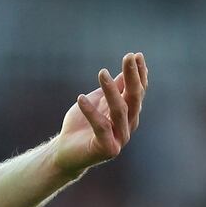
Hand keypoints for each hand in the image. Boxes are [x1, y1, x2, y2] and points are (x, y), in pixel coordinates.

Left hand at [52, 52, 148, 175]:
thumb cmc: (81, 125)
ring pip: (119, 111)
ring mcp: (119, 138)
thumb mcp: (98, 102)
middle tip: (128, 57)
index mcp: (128, 114)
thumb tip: (125, 71)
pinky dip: (91, 112)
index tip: (137, 55)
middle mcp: (128, 125)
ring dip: (111, 90)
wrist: (66, 151)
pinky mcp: (107, 148)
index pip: (138, 91)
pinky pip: (100, 127)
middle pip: (133, 98)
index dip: (139, 74)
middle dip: (132, 77)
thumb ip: (113, 91)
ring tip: (102, 72)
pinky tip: (81, 98)